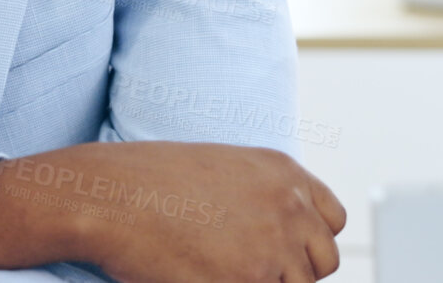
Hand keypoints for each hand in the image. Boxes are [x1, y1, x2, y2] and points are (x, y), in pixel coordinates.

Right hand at [0, 141, 346, 282]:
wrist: (109, 195)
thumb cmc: (149, 181)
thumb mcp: (221, 169)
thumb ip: (262, 197)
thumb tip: (276, 234)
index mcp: (284, 174)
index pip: (333, 221)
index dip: (308, 242)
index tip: (284, 252)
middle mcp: (288, 207)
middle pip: (321, 263)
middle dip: (290, 273)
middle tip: (244, 269)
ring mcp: (272, 248)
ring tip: (218, 270)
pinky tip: (203, 277)